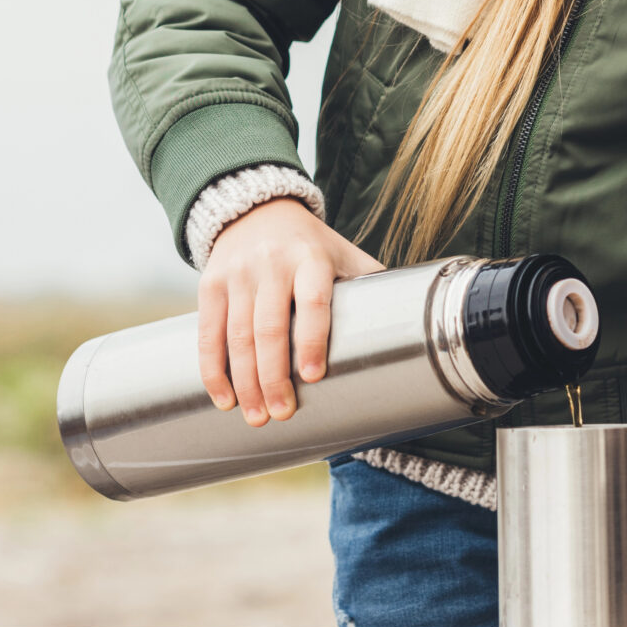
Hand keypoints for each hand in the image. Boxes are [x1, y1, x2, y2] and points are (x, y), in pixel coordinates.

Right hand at [199, 197, 384, 425]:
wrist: (258, 209)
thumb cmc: (312, 245)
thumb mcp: (345, 254)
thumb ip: (372, 285)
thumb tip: (417, 325)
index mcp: (311, 258)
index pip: (312, 302)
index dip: (311, 340)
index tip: (313, 376)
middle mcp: (272, 264)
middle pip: (268, 328)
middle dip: (273, 377)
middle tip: (281, 414)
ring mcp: (238, 274)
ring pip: (236, 335)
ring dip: (244, 382)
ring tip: (256, 416)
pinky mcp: (210, 284)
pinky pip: (208, 332)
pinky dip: (213, 369)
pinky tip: (224, 397)